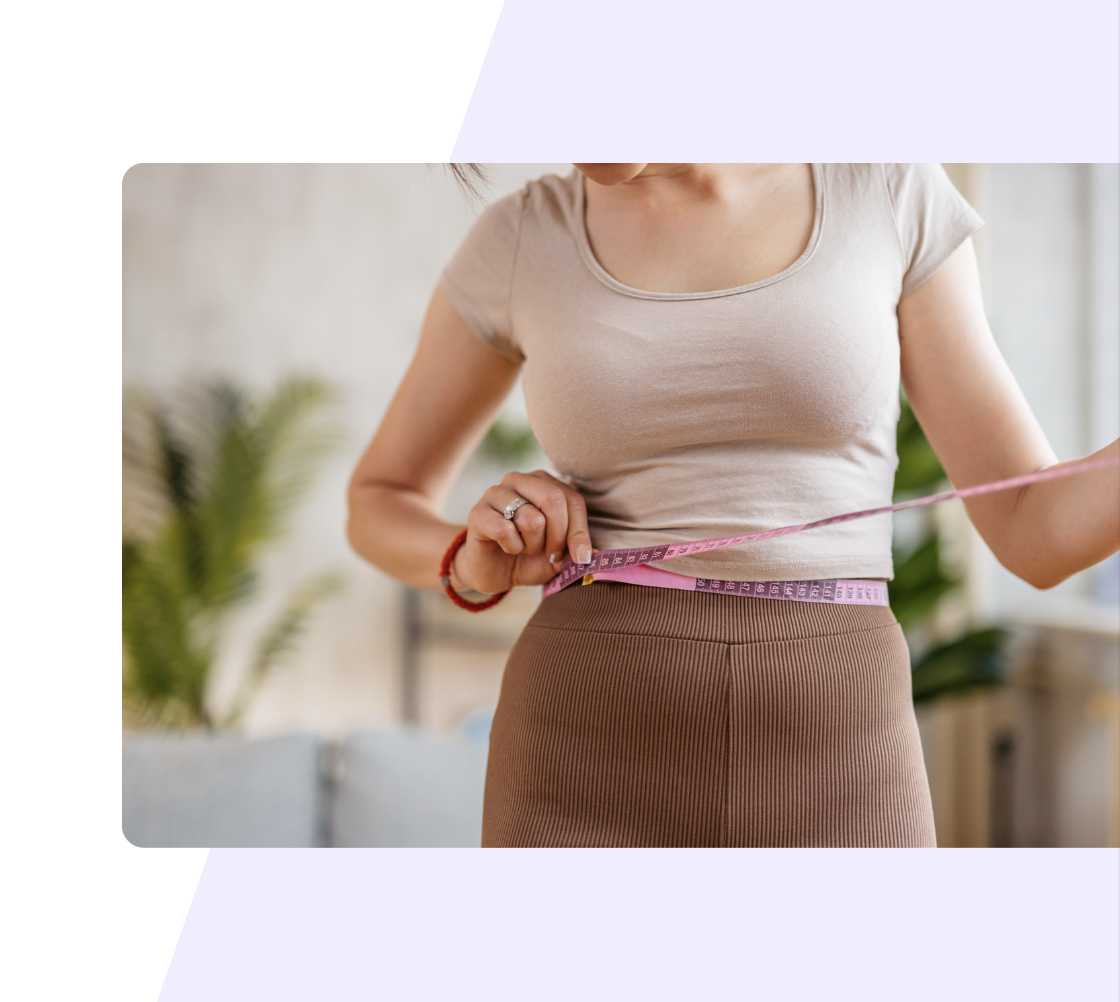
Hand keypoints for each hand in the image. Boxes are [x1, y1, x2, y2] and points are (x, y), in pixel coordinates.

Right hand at [451, 470, 592, 593]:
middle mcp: (520, 480)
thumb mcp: (561, 556)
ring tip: (524, 548)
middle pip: (554, 500)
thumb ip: (578, 550)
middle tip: (550, 554)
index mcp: (544, 483)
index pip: (573, 500)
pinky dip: (511, 547)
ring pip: (531, 518)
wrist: (493, 572)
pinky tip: (506, 547)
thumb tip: (601, 554)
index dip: (579, 532)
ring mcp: (496, 493)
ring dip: (532, 545)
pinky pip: (505, 530)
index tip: (580, 558)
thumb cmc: (529, 557)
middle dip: (558, 537)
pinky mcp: (477, 512)